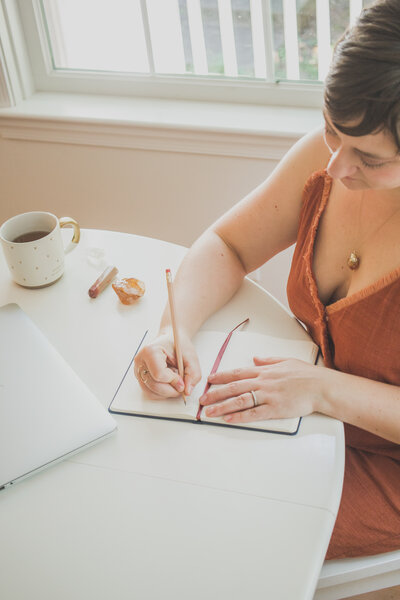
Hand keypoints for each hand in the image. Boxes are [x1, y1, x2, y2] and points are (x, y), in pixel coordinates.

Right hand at [134, 329, 200, 398]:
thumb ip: (192, 374)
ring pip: (151, 392)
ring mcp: (138, 371)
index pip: (159, 374)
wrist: (170, 340)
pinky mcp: (140, 378)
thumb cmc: (177, 345)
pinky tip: (168, 383)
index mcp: (150, 351)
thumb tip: (187, 391)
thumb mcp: (190, 356)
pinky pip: (150, 393)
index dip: (173, 381)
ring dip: (167, 392)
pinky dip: (162, 393)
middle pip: (155, 386)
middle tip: (182, 386)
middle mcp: (140, 361)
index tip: (182, 381)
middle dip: (172, 390)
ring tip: (174, 381)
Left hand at [199, 357, 323, 422]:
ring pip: (239, 401)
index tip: (210, 379)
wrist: (321, 386)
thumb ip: (269, 360)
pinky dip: (239, 417)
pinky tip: (228, 419)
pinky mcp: (274, 409)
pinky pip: (253, 413)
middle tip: (202, 399)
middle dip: (215, 393)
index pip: (237, 373)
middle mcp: (263, 382)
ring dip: (222, 406)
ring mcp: (268, 396)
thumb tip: (256, 359)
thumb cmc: (307, 375)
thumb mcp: (286, 361)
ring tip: (209, 411)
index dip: (221, 376)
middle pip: (233, 387)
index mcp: (264, 371)